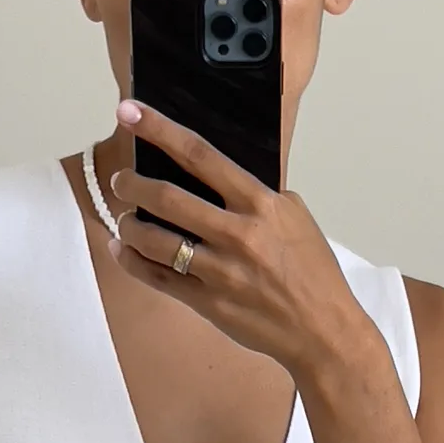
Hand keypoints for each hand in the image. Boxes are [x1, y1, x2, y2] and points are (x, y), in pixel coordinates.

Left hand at [106, 99, 375, 383]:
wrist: (323, 330)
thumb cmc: (311, 272)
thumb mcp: (293, 217)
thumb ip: (255, 196)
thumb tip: (217, 177)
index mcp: (260, 204)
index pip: (200, 155)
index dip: (160, 130)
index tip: (131, 112)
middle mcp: (238, 234)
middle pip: (168, 197)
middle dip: (133, 183)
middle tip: (120, 180)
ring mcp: (221, 271)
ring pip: (156, 241)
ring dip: (130, 225)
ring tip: (123, 219)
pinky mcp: (210, 303)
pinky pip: (159, 279)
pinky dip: (134, 262)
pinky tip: (124, 250)